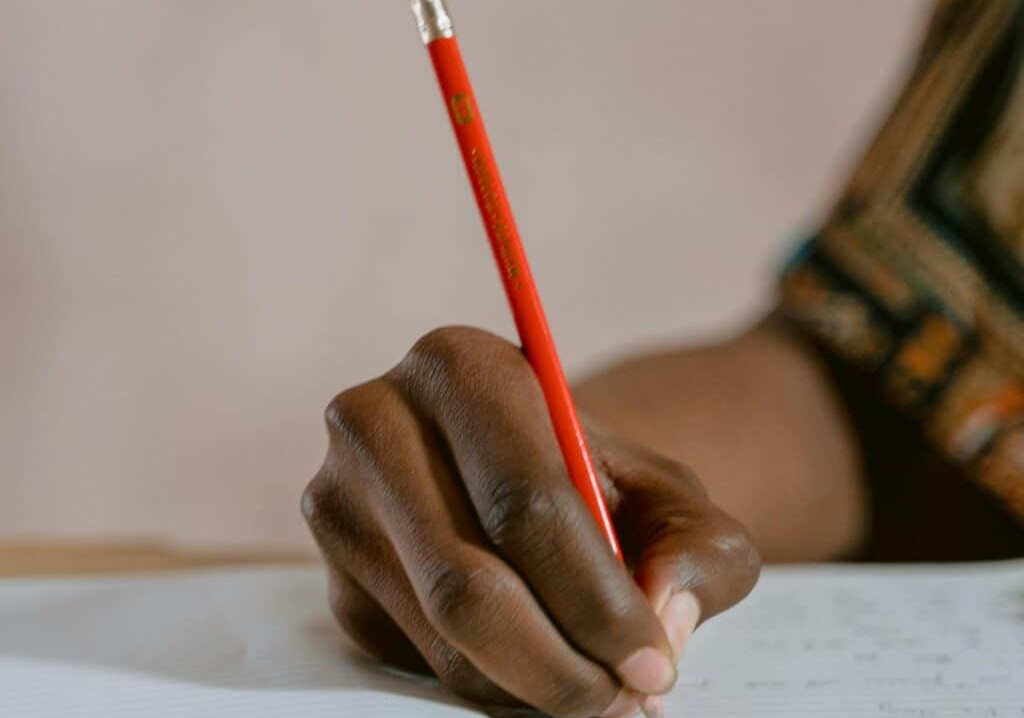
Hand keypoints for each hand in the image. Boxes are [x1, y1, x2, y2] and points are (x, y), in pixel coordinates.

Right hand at [302, 326, 759, 716]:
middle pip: (467, 583)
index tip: (655, 663)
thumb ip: (697, 549)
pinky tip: (538, 660)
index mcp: (460, 366)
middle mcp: (376, 423)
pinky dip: (493, 683)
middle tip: (627, 698)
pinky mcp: (336, 582)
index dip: (597, 598)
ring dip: (532, 683)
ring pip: (443, 634)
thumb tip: (663, 620)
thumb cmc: (598, 479)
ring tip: (598, 683)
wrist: (522, 475)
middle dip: (561, 662)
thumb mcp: (670, 495)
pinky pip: (418, 659)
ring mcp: (339, 506)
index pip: (525, 501)